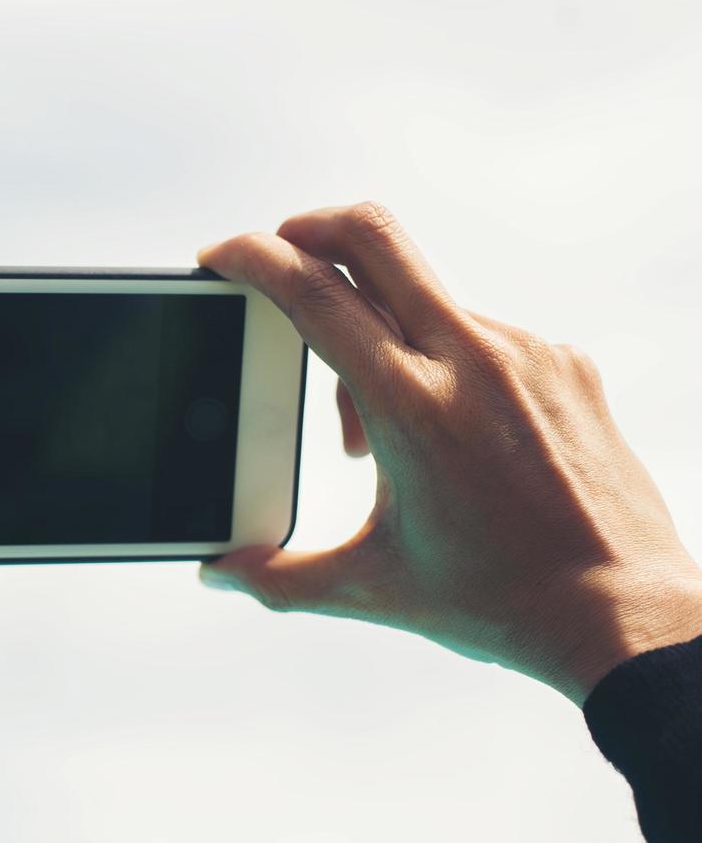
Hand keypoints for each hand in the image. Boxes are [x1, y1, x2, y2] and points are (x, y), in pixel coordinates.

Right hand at [198, 202, 701, 703]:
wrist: (627, 614)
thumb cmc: (501, 603)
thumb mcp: (372, 587)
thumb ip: (277, 576)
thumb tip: (216, 571)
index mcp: (412, 407)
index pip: (316, 295)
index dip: (254, 259)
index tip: (221, 256)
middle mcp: (473, 359)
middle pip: (374, 237)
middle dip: (308, 229)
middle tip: (279, 257)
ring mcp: (526, 352)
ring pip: (423, 299)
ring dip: (376, 335)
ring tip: (376, 432)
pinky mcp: (565, 361)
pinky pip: (479, 332)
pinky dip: (439, 363)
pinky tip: (448, 434)